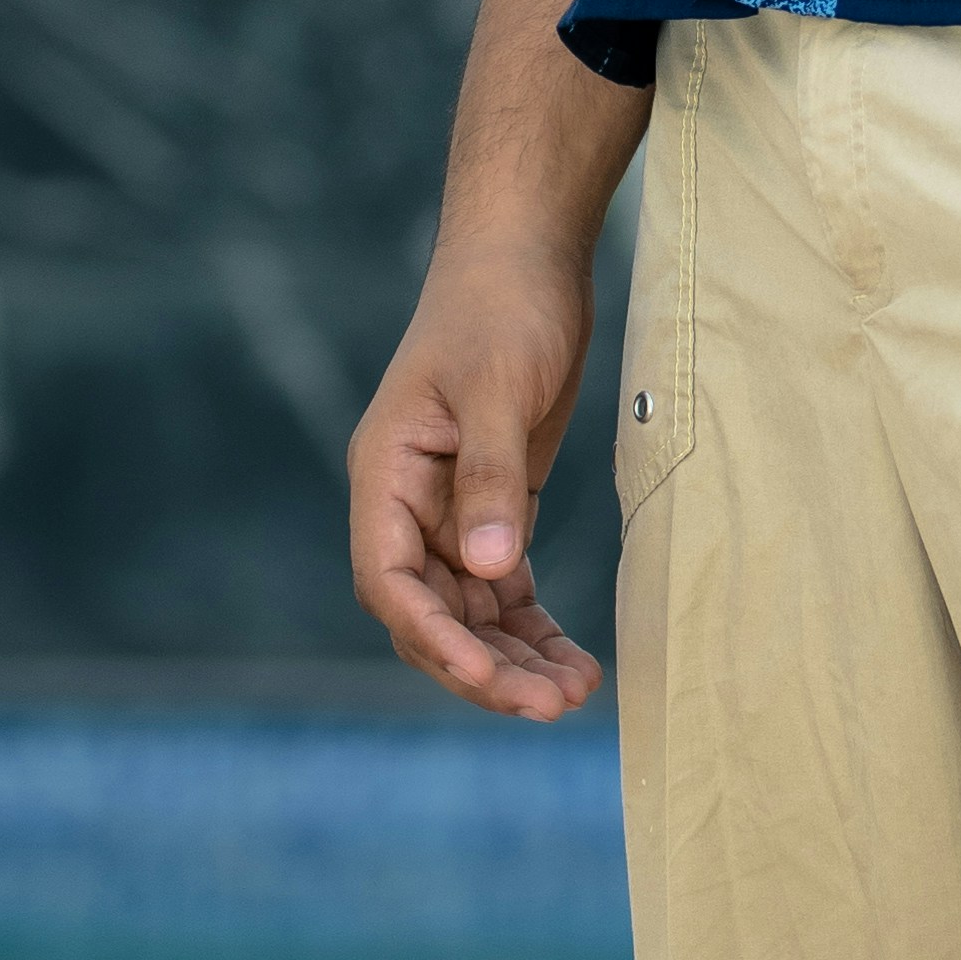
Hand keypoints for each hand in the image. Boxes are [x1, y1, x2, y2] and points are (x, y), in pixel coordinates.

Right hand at [349, 231, 605, 719]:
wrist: (527, 254)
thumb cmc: (501, 307)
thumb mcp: (497, 387)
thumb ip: (490, 477)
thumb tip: (487, 567)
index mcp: (385, 475)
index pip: (389, 580)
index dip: (432, 637)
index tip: (486, 677)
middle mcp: (407, 504)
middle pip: (430, 612)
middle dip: (484, 665)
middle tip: (550, 705)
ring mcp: (451, 509)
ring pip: (471, 610)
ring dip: (514, 657)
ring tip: (575, 695)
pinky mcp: (495, 505)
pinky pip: (505, 587)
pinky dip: (534, 626)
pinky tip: (575, 661)